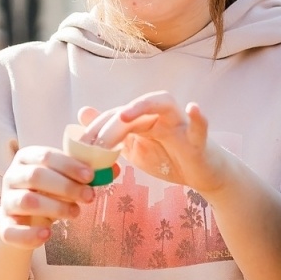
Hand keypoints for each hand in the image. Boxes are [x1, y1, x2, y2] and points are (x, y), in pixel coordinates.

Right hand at [0, 143, 97, 248]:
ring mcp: (7, 201)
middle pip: (36, 176)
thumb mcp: (66, 178)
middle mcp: (12, 176)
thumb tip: (114, 168)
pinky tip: (48, 234)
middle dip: (66, 187)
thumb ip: (87, 173)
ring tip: (76, 213)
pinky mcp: (4, 226)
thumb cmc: (49, 191)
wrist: (24, 218)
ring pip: (26, 201)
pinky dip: (29, 234)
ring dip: (55, 207)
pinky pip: (11, 231)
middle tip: (90, 196)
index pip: (46, 155)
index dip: (69, 165)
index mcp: (27, 157)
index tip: (90, 176)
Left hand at [77, 93, 229, 195]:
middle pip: (132, 110)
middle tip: (93, 144)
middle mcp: (160, 115)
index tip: (79, 147)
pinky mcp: (198, 140)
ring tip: (124, 115)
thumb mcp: (134, 148)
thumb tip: (83, 112)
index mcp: (143, 118)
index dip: (96, 129)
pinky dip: (199, 118)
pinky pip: (200, 127)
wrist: (201, 176)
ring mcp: (181, 125)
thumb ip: (111, 132)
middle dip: (110, 125)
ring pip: (163, 104)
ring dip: (143, 106)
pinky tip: (194, 108)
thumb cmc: (168, 159)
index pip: (115, 116)